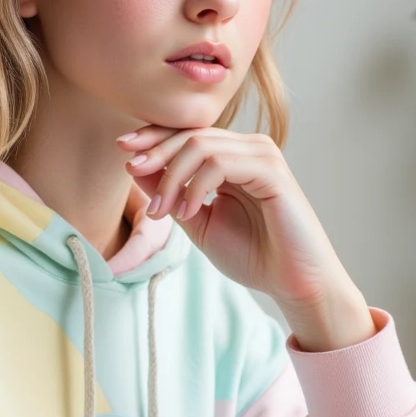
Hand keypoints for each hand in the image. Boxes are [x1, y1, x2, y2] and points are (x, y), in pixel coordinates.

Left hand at [116, 125, 375, 347]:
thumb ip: (170, 194)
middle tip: (133, 170)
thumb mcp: (197, 222)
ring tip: (163, 210)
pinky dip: (196, 185)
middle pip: (190, 133)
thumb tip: (135, 166)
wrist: (293, 283)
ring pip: (202, 144)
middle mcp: (248, 149)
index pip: (187, 135)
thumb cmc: (253, 256)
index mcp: (231, 158)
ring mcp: (262, 156)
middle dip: (156, 151)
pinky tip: (188, 211)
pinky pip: (221, 162)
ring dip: (172, 176)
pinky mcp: (272, 171)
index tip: (123, 149)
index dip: (154, 137)